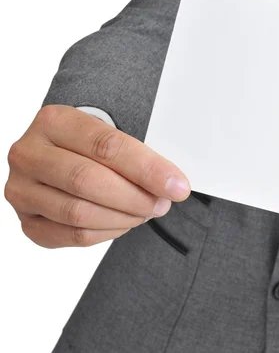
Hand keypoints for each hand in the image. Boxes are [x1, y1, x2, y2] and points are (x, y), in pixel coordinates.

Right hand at [4, 105, 190, 247]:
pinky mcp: (28, 221)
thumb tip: (173, 184)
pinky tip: (124, 222)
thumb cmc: (95, 145)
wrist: (64, 157)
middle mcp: (29, 153)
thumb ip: (138, 153)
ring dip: (124, 217)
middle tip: (163, 203)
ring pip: (79, 213)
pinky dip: (107, 232)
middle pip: (88, 181)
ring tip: (146, 212)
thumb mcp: (113, 133)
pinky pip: (73, 236)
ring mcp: (22, 189)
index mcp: (54, 121)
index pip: (106, 147)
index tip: (178, 186)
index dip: (147, 169)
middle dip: (136, 197)